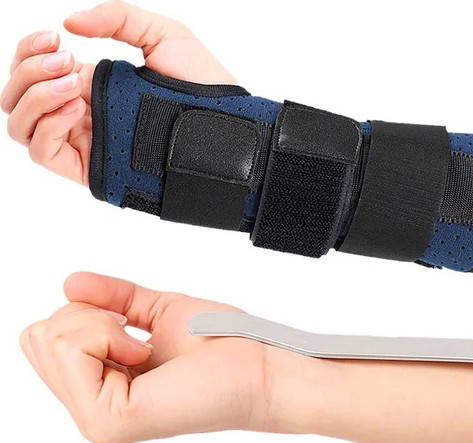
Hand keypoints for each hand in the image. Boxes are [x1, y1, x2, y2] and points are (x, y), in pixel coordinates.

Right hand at [1, 1, 235, 184]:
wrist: (225, 126)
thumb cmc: (203, 84)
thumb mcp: (164, 35)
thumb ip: (118, 19)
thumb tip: (69, 22)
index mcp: (94, 84)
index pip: (35, 70)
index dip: (29, 51)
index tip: (54, 36)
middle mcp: (83, 113)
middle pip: (20, 97)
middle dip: (27, 71)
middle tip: (62, 56)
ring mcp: (86, 140)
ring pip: (23, 126)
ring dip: (33, 96)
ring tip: (71, 81)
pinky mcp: (93, 167)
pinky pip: (43, 152)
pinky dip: (46, 125)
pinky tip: (73, 107)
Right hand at [19, 272, 269, 442]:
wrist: (259, 364)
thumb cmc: (221, 343)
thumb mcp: (156, 310)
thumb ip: (112, 299)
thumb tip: (70, 283)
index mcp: (101, 385)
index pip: (43, 339)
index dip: (84, 314)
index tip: (130, 324)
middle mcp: (93, 406)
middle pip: (38, 336)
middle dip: (86, 314)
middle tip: (135, 332)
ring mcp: (98, 418)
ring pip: (49, 340)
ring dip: (100, 323)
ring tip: (144, 345)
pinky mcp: (110, 419)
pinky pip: (72, 351)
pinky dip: (109, 334)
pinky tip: (146, 353)